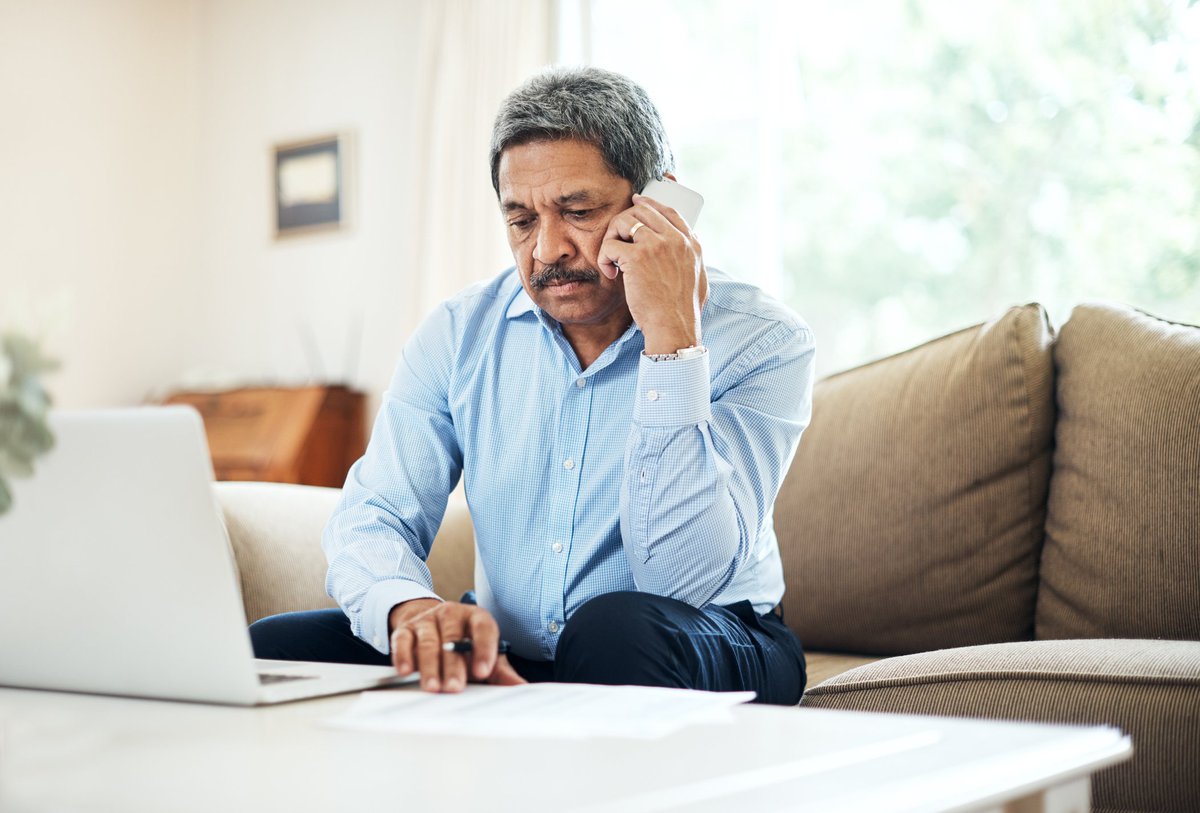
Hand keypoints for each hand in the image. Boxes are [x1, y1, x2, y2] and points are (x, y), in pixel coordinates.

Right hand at [388, 599, 525, 692]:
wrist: (433, 624)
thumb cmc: (464, 644)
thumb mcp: (485, 653)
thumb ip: (500, 670)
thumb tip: (519, 686)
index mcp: (476, 617)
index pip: (483, 628)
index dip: (484, 649)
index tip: (483, 672)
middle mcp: (452, 614)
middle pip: (453, 638)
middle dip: (454, 665)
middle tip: (455, 687)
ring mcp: (427, 620)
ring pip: (428, 642)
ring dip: (430, 666)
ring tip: (433, 687)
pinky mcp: (406, 629)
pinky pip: (403, 641)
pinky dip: (403, 656)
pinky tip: (406, 671)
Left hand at [598, 194, 707, 353]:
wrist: (674, 326)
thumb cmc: (684, 310)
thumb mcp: (700, 277)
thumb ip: (695, 256)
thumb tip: (695, 238)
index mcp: (691, 243)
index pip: (669, 211)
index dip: (650, 203)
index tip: (636, 202)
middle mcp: (675, 239)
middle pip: (643, 210)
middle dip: (624, 221)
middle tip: (616, 240)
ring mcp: (656, 245)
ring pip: (623, 221)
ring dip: (611, 238)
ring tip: (612, 259)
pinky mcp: (637, 257)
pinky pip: (610, 244)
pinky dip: (604, 258)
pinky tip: (611, 274)